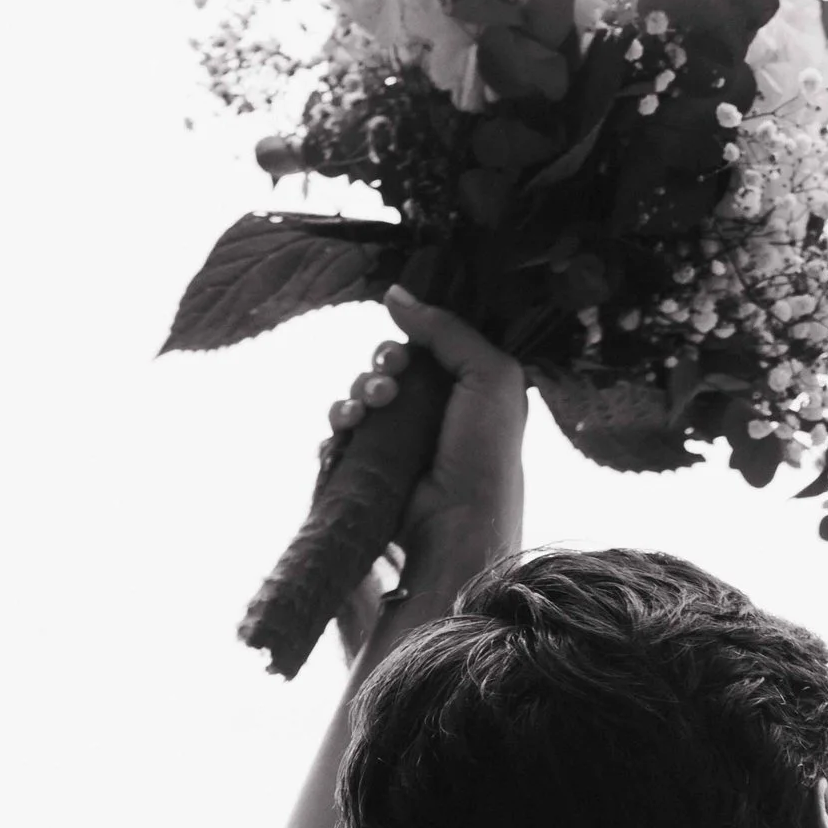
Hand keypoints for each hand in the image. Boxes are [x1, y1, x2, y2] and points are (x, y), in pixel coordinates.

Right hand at [319, 288, 527, 618]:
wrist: (454, 532)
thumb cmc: (485, 461)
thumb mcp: (492, 379)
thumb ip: (449, 330)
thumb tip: (396, 295)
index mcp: (466, 401)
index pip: (423, 355)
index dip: (406, 347)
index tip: (403, 357)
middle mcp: (432, 425)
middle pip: (384, 374)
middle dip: (377, 372)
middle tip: (388, 389)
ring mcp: (397, 454)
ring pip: (356, 404)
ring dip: (353, 398)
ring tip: (366, 414)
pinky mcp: (366, 480)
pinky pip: (337, 443)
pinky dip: (336, 433)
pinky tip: (345, 436)